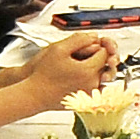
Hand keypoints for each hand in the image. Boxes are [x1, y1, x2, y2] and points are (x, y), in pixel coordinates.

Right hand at [0, 30, 116, 125]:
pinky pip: (97, 88)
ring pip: (103, 77)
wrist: (33, 94)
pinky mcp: (85, 101)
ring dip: (97, 68)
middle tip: (86, 53)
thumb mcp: (58, 48)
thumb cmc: (42, 74)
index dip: (97, 45)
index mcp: (88, 71)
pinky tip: (81, 76)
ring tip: (83, 64)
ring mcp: (89, 94)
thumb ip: (79, 39)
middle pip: (106, 65)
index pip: (104, 53)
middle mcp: (92, 84)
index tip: (88, 45)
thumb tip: (94, 37)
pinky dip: (93, 80)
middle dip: (99, 57)